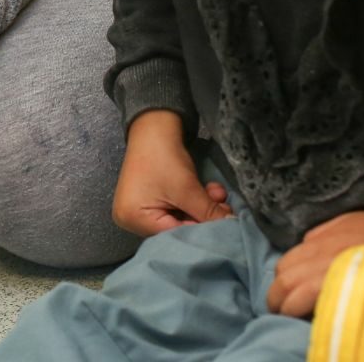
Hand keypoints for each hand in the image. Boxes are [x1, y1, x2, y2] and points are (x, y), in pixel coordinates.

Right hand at [111, 110, 231, 236]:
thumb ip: (209, 213)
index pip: (173, 235)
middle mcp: (130, 219)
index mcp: (132, 219)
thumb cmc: (164, 158)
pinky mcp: (149, 200)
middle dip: (202, 217)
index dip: (201, 231)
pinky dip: (191, 202)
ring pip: (178, 218)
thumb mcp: (188, 189)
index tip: (226, 226)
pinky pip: (173, 209)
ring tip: (217, 193)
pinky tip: (206, 191)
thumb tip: (232, 227)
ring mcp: (138, 209)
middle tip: (225, 206)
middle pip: (175, 228)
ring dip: (201, 207)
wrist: (154, 127)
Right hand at [267, 211, 363, 317]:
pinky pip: (307, 237)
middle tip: (280, 306)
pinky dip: (302, 252)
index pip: (290, 298)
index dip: (284, 311)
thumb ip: (337, 300)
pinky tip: (312, 260)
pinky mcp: (337, 222)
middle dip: (276, 294)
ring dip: (284, 272)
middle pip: (282, 275)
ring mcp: (327, 236)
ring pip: (289, 255)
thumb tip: (320, 308)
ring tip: (290, 284)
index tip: (287, 319)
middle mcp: (321, 256)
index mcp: (328, 279)